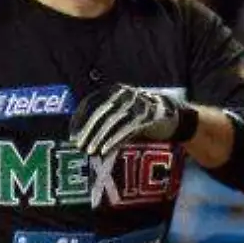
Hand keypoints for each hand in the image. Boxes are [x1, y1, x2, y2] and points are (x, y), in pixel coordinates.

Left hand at [70, 84, 184, 157]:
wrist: (171, 119)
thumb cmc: (139, 119)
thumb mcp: (119, 115)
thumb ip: (103, 120)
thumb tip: (80, 134)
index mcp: (114, 91)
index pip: (91, 102)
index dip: (80, 119)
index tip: (71, 134)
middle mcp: (125, 95)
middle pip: (101, 112)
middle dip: (88, 130)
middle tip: (79, 145)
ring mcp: (137, 104)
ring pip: (113, 121)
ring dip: (99, 137)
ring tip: (90, 150)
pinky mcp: (148, 116)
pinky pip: (127, 129)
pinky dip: (115, 140)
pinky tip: (106, 150)